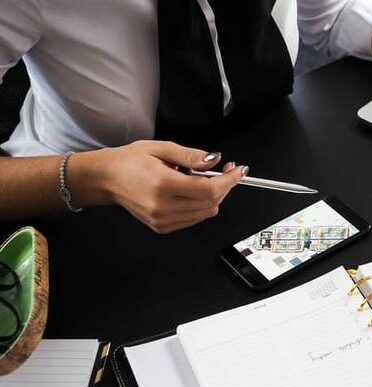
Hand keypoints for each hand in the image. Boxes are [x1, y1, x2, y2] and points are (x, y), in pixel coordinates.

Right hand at [71, 141, 244, 233]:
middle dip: (225, 186)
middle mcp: (163, 206)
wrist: (106, 179)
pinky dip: (201, 206)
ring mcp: (162, 220)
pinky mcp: (162, 227)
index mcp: (162, 184)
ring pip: (205, 213)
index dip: (228, 181)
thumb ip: (191, 155)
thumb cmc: (129, 161)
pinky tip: (193, 191)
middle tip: (227, 171)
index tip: (238, 171)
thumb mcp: (161, 148)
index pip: (208, 189)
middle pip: (211, 203)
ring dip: (214, 197)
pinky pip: (194, 219)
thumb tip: (214, 160)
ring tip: (206, 179)